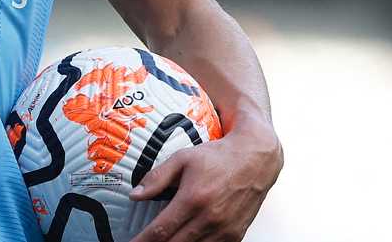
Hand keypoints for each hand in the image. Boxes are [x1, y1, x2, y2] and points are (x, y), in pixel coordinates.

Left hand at [128, 116, 281, 241]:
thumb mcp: (183, 158)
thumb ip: (157, 177)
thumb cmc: (220, 157)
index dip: (142, 241)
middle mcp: (209, 218)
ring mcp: (224, 230)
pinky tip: (188, 241)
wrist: (255, 159)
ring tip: (164, 240)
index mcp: (193, 199)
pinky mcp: (235, 236)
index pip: (160, 230)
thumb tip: (135, 195)